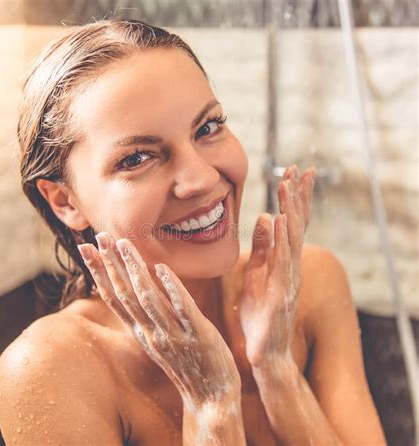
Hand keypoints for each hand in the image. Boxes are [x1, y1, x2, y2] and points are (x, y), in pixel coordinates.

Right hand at [77, 234, 240, 410]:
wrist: (211, 399)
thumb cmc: (186, 363)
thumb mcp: (159, 340)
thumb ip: (148, 316)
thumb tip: (136, 289)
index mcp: (141, 331)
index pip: (114, 298)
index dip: (98, 272)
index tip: (86, 248)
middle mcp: (151, 332)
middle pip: (125, 294)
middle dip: (111, 264)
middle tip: (99, 235)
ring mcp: (173, 334)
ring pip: (148, 298)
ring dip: (135, 270)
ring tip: (124, 243)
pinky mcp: (199, 335)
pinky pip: (183, 309)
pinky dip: (171, 289)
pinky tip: (162, 268)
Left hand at [238, 165, 314, 367]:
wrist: (264, 352)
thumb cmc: (260, 315)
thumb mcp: (257, 274)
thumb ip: (262, 248)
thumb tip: (265, 219)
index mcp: (285, 261)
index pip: (293, 223)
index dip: (295, 198)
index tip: (294, 172)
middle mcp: (292, 266)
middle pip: (298, 225)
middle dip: (298, 196)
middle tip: (299, 168)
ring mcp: (289, 279)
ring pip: (292, 238)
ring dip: (291, 209)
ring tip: (288, 184)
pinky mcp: (281, 292)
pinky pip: (283, 261)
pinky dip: (284, 239)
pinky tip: (283, 219)